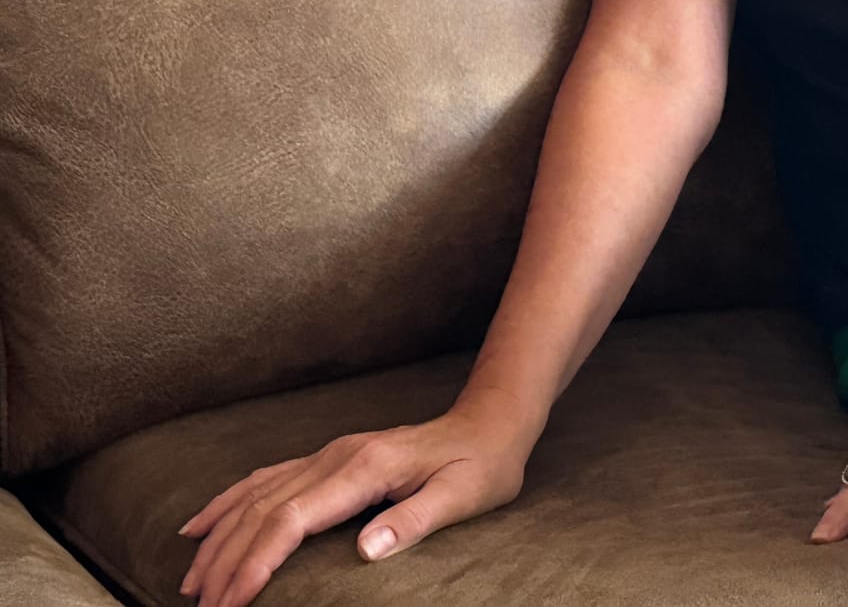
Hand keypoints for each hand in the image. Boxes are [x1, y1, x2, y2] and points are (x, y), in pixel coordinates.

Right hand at [175, 394, 537, 606]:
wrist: (491, 423)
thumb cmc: (481, 466)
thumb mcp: (462, 497)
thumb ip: (414, 521)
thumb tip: (365, 550)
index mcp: (366, 468)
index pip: (292, 518)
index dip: (256, 560)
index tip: (231, 602)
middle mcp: (337, 456)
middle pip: (263, 509)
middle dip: (226, 560)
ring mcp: (330, 454)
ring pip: (256, 494)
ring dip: (219, 537)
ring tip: (191, 581)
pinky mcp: (329, 458)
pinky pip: (266, 479)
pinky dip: (227, 503)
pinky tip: (200, 525)